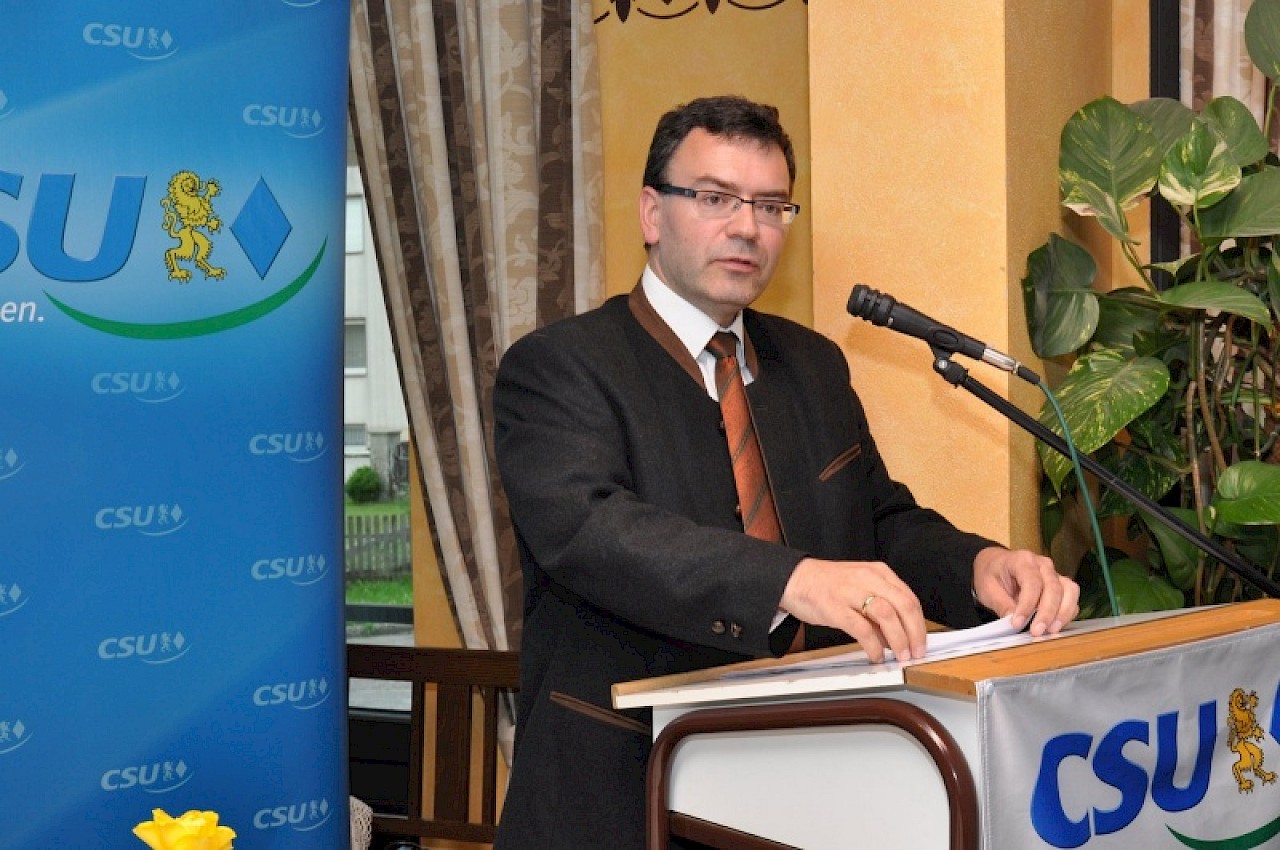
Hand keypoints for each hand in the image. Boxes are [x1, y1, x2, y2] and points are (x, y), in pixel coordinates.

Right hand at [780, 557, 925, 662]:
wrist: (794, 578)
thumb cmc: (827, 585)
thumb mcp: (860, 587)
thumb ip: (880, 608)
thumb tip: (897, 637)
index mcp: (878, 572)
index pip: (909, 598)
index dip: (920, 624)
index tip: (922, 642)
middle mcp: (868, 578)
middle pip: (903, 605)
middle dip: (915, 633)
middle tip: (916, 653)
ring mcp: (850, 591)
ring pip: (887, 615)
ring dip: (898, 639)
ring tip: (900, 656)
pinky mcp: (834, 607)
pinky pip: (862, 628)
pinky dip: (873, 645)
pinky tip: (876, 655)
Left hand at [972, 546, 1078, 635]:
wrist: (995, 565)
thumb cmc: (991, 574)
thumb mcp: (988, 588)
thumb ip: (1002, 604)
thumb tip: (1016, 622)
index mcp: (1022, 560)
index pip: (1032, 583)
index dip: (1027, 605)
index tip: (1018, 623)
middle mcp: (1043, 565)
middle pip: (1053, 588)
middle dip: (1047, 613)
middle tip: (1037, 632)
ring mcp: (1054, 574)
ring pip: (1069, 591)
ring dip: (1063, 613)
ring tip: (1051, 631)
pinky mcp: (1060, 585)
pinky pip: (1071, 598)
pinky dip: (1067, 613)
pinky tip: (1056, 626)